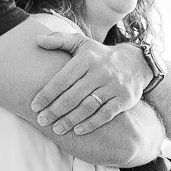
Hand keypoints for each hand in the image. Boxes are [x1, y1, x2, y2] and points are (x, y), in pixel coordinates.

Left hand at [30, 31, 148, 134]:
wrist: (136, 63)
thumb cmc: (100, 55)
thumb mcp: (82, 43)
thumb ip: (59, 40)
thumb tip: (37, 40)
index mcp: (87, 58)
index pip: (62, 79)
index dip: (47, 94)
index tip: (34, 106)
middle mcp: (100, 72)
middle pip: (73, 96)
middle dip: (55, 110)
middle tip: (41, 121)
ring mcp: (113, 86)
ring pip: (88, 107)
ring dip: (70, 120)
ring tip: (57, 129)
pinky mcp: (123, 99)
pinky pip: (105, 115)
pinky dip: (91, 124)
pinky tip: (77, 131)